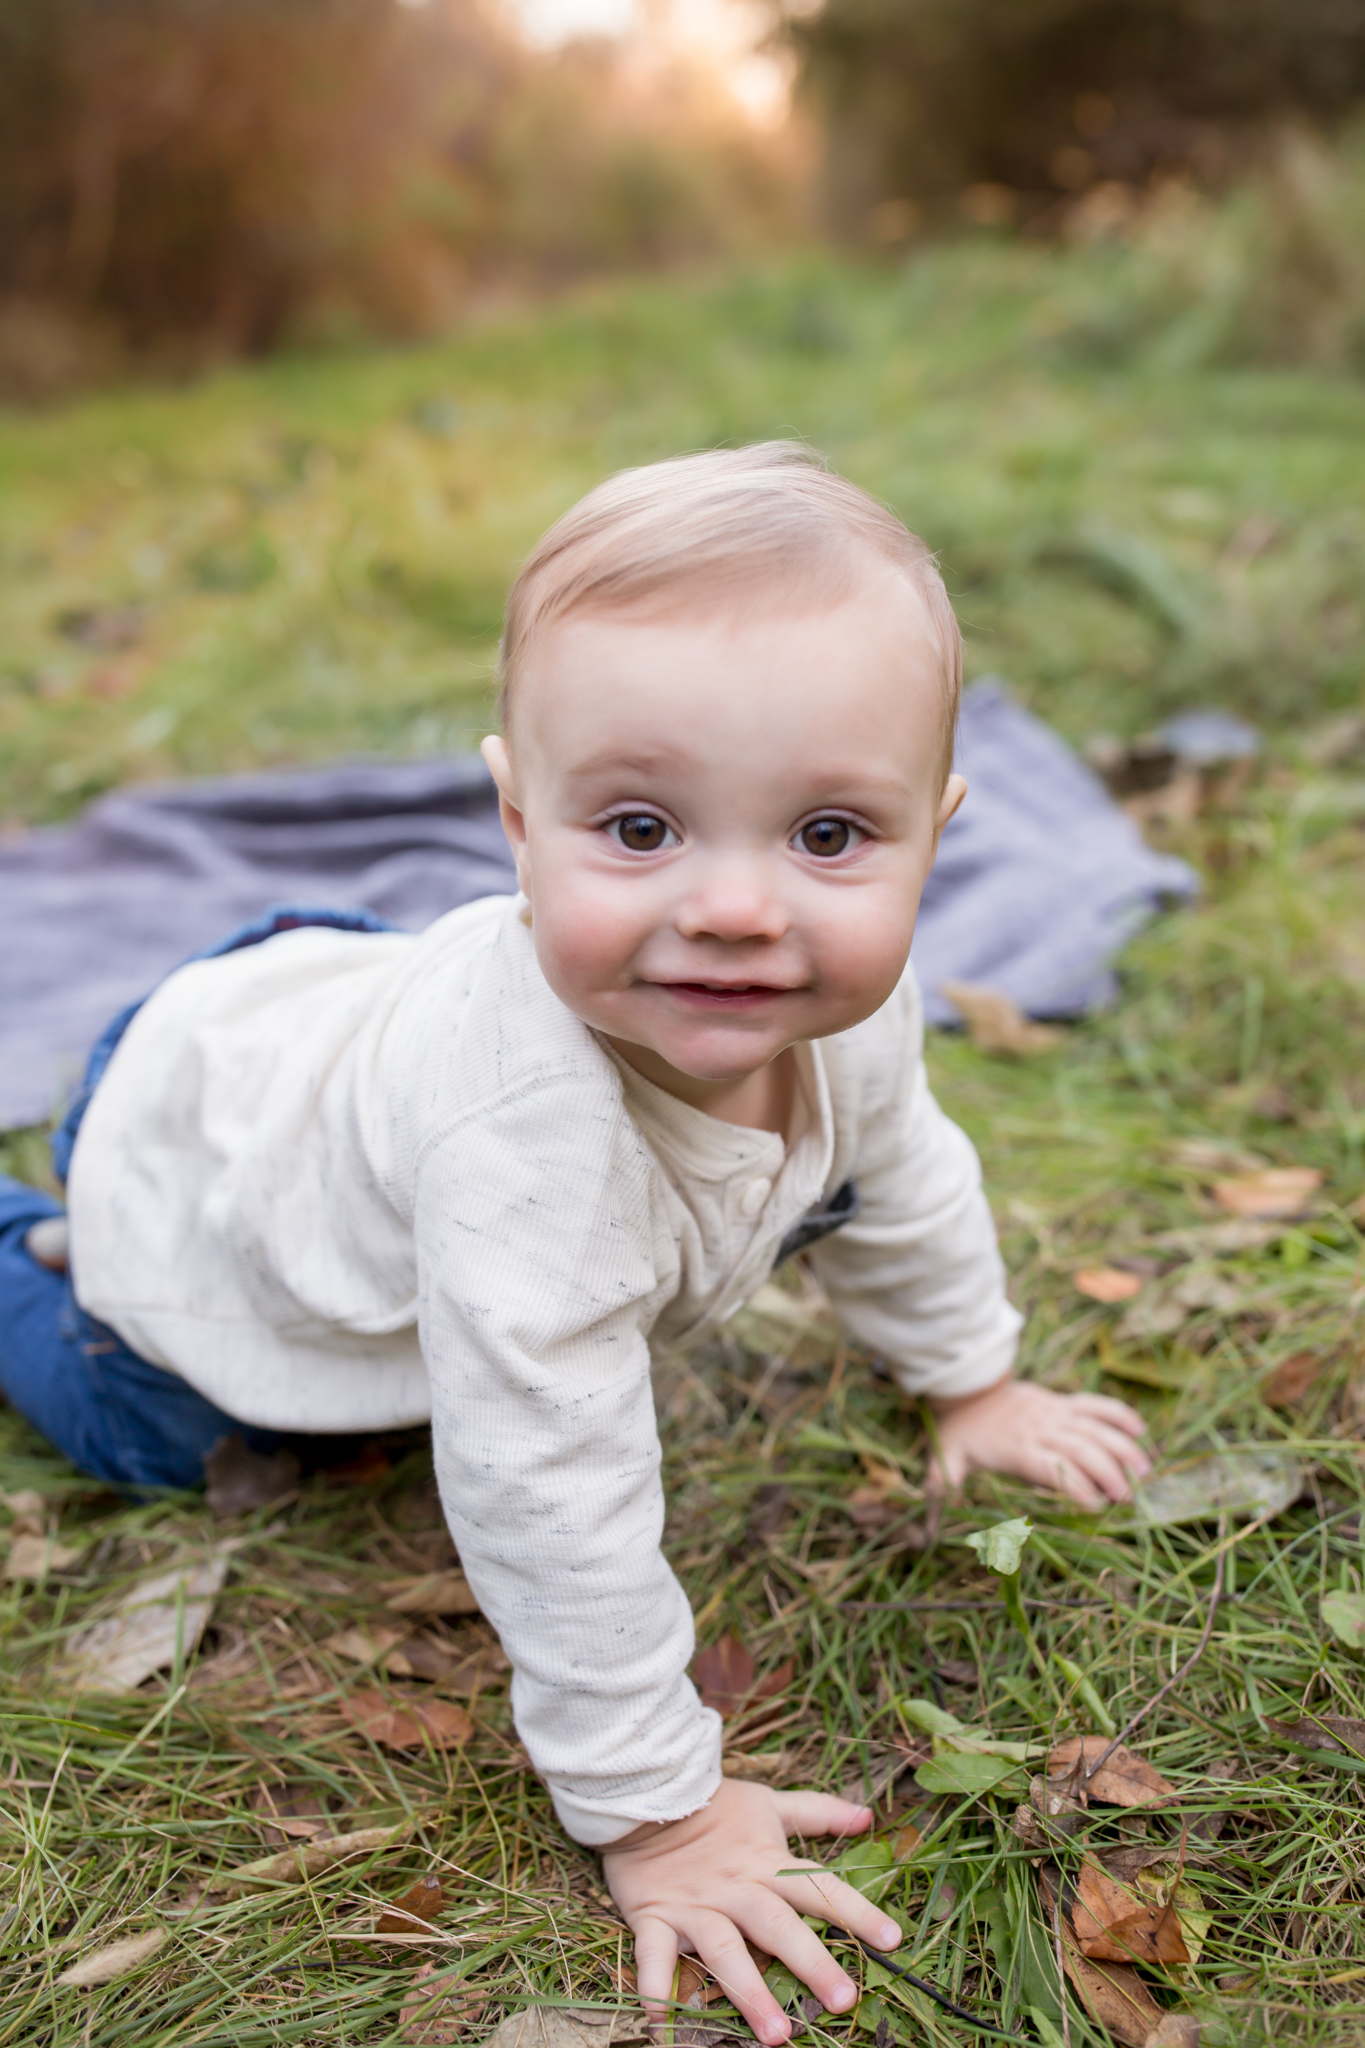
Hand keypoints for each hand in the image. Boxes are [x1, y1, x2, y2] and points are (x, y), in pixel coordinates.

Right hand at [602, 1777, 900, 2044]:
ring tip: (776, 2035)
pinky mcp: (655, 1916)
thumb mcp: (770, 1803)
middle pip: (778, 1927)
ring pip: (725, 1951)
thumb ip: (818, 1813)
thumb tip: (868, 1815)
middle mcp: (737, 1888)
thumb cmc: (716, 1805)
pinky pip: (653, 1956)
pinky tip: (661, 2025)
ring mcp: (696, 1906)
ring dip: (749, 1993)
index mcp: (767, 1863)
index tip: (893, 1940)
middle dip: (812, 1964)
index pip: (819, 1888)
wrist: (648, 1791)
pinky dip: (654, 1988)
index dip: (857, 1911)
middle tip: (844, 2002)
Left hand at [926, 1375, 1149, 1507]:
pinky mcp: (1061, 1402)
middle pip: (1080, 1449)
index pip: (1050, 1468)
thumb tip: (927, 1523)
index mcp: (1016, 1447)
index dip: (1074, 1486)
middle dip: (1107, 1473)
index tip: (1097, 1507)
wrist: (966, 1387)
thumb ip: (942, 1487)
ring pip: (1094, 1428)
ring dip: (1121, 1447)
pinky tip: (1139, 1430)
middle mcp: (1039, 1429)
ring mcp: (1053, 1413)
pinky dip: (1117, 1414)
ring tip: (1145, 1470)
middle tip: (1128, 1498)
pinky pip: (1093, 1404)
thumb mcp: (946, 1459)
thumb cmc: (960, 1433)